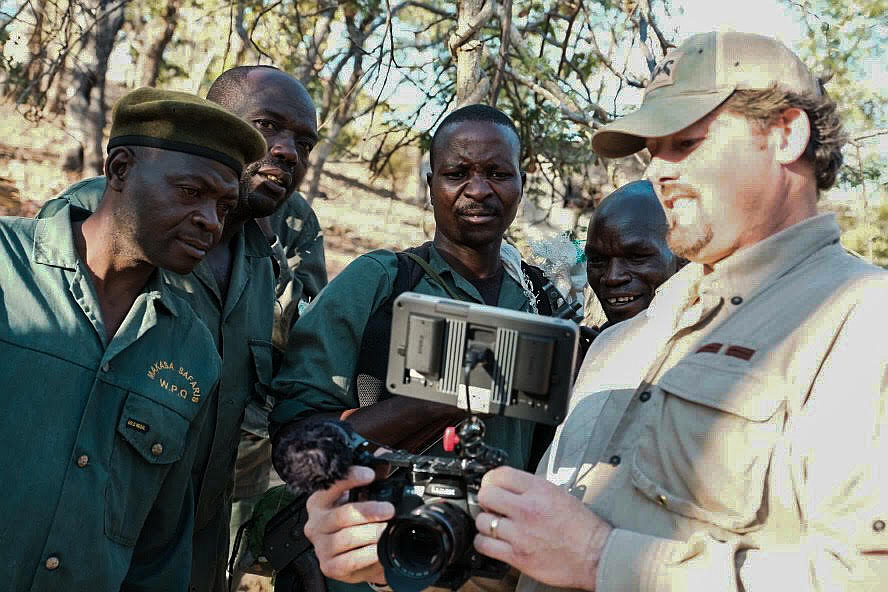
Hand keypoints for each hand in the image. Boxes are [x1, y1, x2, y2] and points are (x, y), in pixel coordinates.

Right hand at [304, 466, 394, 584]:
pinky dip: (367, 554)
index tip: (370, 475)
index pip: (331, 485)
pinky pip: (349, 560)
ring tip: (386, 529)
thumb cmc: (355, 523)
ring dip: (370, 532)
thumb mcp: (362, 498)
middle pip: (342, 514)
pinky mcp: (328, 565)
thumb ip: (371, 478)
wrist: (355, 556)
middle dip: (369, 510)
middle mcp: (315, 522)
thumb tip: (383, 455)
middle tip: (388, 509)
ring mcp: (320, 546)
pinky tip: (378, 549)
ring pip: (346, 537)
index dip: (350, 478)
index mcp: (320, 501)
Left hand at [474, 466, 612, 590]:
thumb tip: (508, 487)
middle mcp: (527, 509)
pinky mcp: (518, 556)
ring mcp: (520, 534)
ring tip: (496, 525)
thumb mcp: (558, 494)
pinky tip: (494, 541)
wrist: (596, 555)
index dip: (491, 479)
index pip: (500, 474)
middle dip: (487, 499)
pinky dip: (484, 542)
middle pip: (486, 495)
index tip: (492, 485)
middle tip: (493, 505)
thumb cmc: (582, 527)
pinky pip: (484, 545)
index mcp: (539, 490)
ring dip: (486, 523)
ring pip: (482, 521)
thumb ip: (531, 488)